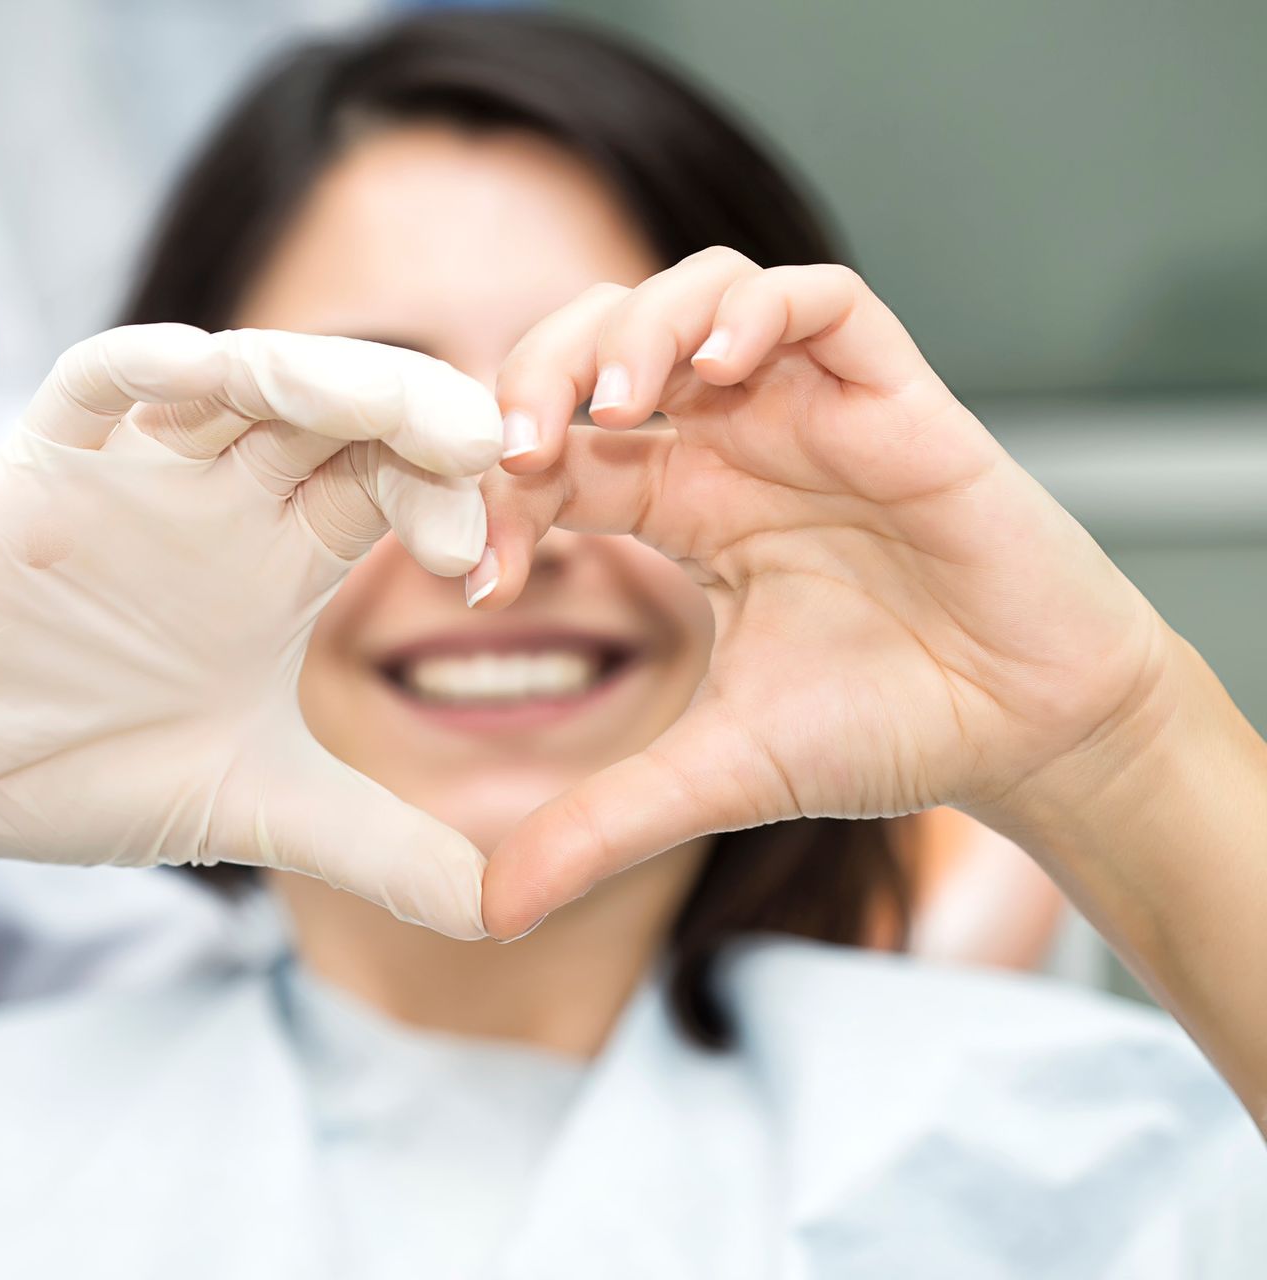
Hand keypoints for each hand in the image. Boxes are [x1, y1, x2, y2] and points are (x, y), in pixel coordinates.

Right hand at [0, 324, 500, 938]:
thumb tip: (504, 917)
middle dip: (414, 416)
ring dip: (317, 376)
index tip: (485, 563)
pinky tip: (212, 372)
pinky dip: (154, 368)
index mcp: (283, 557)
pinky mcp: (43, 462)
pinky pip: (100, 383)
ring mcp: (136, 470)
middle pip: (339, 412)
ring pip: (240, 377)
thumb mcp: (259, 810)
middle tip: (484, 448)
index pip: (392, 484)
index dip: (450, 500)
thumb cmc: (85, 771)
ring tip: (388, 407)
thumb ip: (382, 850)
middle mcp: (223, 496)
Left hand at [476, 249, 1171, 937]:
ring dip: (635, 329)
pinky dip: (757, 310)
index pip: (555, 455)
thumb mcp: (714, 776)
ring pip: (697, 295)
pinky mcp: (895, 396)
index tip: (480, 574)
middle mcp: (734, 443)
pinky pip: (820, 299)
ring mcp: (810, 409)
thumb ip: (601, 825)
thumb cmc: (887, 729)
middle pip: (602, 344)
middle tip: (515, 447)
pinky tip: (718, 368)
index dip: (498, 491)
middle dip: (538, 374)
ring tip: (609, 406)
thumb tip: (490, 911)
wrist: (1029, 732)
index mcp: (680, 507)